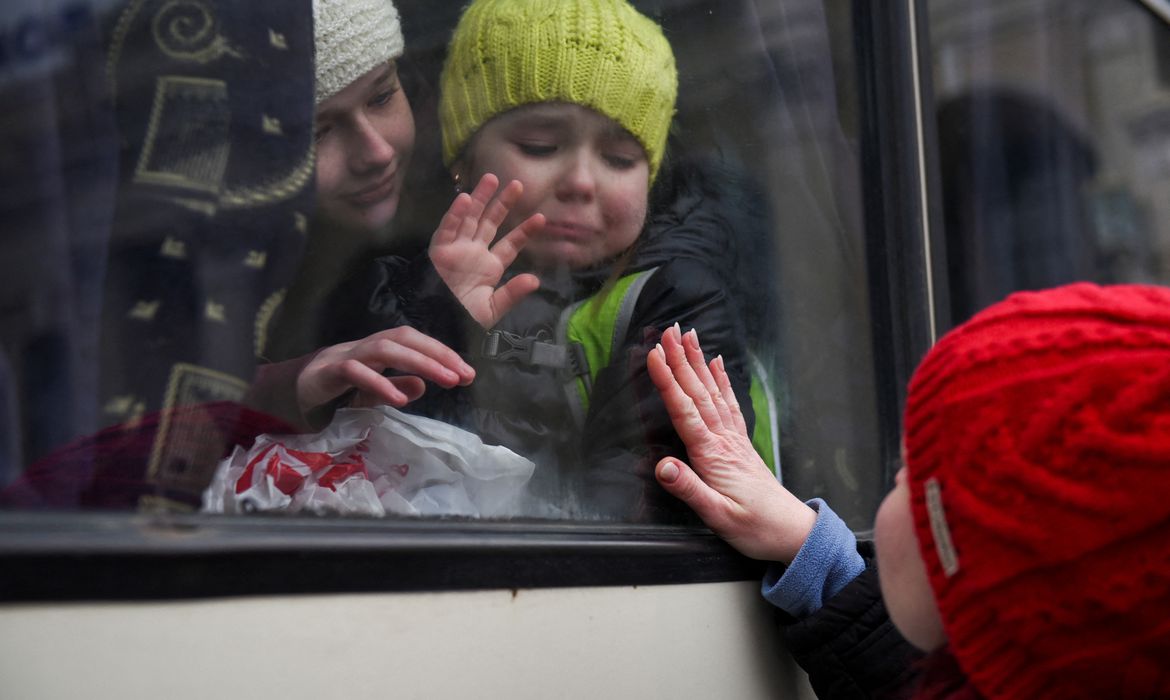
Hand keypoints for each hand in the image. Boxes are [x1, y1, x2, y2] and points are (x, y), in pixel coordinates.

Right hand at [296, 326, 473, 415]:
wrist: (285, 393)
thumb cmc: (332, 389)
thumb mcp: (371, 390)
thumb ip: (395, 385)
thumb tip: (423, 386)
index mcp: (377, 348)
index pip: (414, 340)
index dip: (442, 352)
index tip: (467, 372)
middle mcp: (364, 346)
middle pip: (404, 338)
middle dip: (437, 354)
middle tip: (463, 375)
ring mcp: (344, 355)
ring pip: (384, 349)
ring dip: (419, 362)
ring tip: (445, 380)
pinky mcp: (326, 372)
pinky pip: (355, 372)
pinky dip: (380, 383)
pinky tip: (401, 399)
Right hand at [429, 173, 544, 328]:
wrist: (438, 325)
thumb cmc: (463, 319)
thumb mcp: (492, 309)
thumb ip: (512, 294)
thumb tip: (535, 280)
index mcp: (489, 267)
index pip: (510, 244)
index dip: (524, 231)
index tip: (541, 218)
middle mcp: (474, 253)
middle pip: (490, 222)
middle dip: (503, 203)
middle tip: (517, 184)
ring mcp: (457, 249)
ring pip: (469, 218)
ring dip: (479, 198)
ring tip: (492, 178)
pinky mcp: (439, 250)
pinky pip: (447, 228)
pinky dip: (455, 214)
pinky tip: (465, 198)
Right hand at [647, 324, 815, 561]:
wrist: (791, 533)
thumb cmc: (755, 528)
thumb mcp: (717, 516)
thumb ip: (689, 489)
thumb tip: (663, 467)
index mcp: (713, 456)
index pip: (685, 411)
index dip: (668, 381)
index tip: (654, 354)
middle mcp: (724, 440)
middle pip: (698, 392)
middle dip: (681, 359)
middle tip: (669, 330)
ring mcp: (733, 439)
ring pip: (713, 392)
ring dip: (699, 362)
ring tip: (688, 336)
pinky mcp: (740, 444)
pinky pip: (728, 404)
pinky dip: (721, 380)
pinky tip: (716, 364)